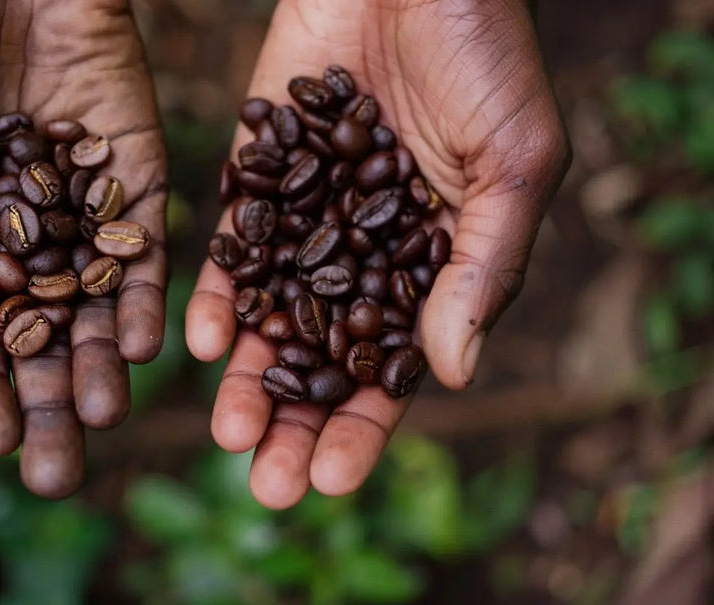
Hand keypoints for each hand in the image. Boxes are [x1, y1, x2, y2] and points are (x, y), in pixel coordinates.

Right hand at [0, 0, 166, 497]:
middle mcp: (21, 237)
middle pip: (40, 337)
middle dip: (45, 404)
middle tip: (56, 472)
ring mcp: (79, 209)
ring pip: (95, 306)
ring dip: (97, 366)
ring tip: (100, 417)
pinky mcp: (132, 174)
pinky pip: (143, 248)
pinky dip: (142, 295)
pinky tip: (138, 346)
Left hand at [186, 0, 569, 507]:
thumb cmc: (486, 53)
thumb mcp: (513, 162)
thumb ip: (484, 266)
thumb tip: (450, 373)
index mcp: (435, 261)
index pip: (395, 365)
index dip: (365, 425)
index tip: (328, 477)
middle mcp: (364, 250)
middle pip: (323, 356)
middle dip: (294, 421)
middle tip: (264, 485)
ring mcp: (308, 214)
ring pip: (272, 314)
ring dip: (248, 377)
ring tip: (224, 434)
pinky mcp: (259, 171)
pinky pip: (234, 246)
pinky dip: (216, 294)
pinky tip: (199, 343)